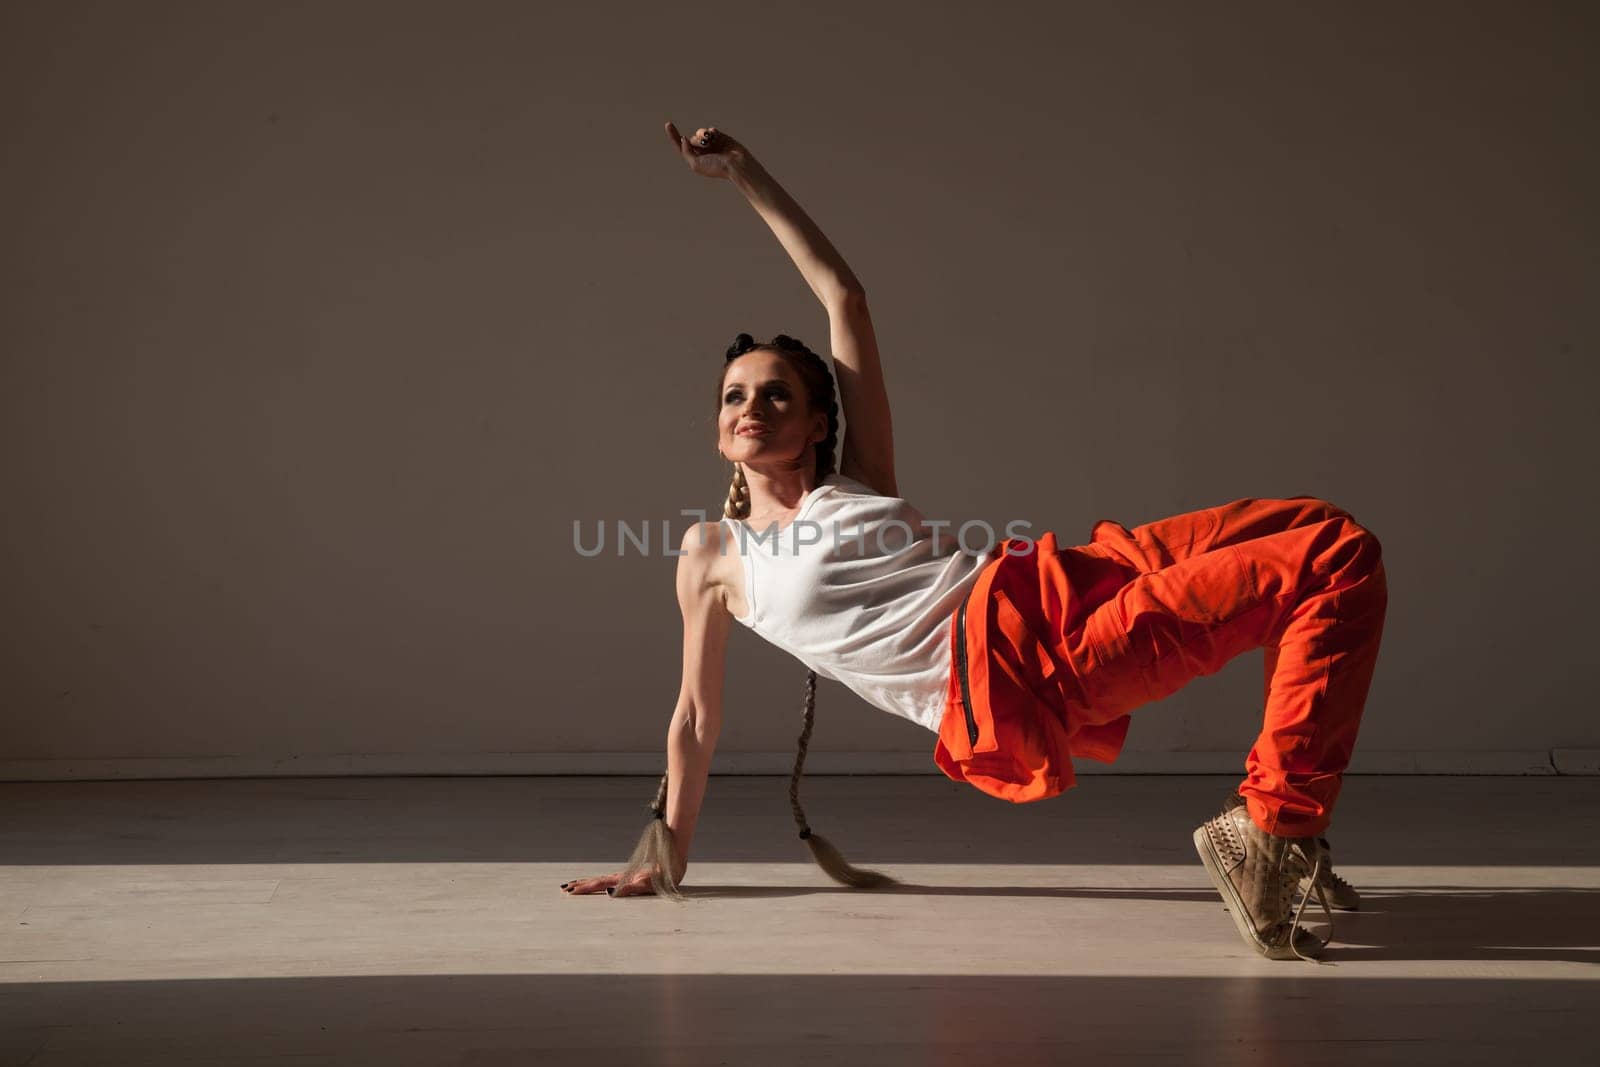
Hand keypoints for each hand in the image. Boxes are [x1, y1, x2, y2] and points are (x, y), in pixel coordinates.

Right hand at [559, 865, 678, 897]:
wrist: (674, 861)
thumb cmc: (663, 876)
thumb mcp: (646, 884)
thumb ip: (627, 888)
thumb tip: (607, 892)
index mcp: (622, 879)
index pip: (597, 884)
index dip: (583, 888)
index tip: (568, 891)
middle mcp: (621, 877)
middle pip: (596, 880)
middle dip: (580, 885)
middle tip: (563, 888)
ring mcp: (625, 876)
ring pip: (601, 879)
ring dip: (587, 882)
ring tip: (573, 884)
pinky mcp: (631, 876)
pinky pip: (609, 880)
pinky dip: (599, 881)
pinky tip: (599, 883)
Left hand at [663, 121, 751, 179]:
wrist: (736, 164)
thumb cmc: (717, 167)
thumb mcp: (695, 164)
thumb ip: (686, 152)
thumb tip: (683, 138)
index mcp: (696, 160)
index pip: (681, 147)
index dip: (673, 136)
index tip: (668, 124)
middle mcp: (702, 152)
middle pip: (691, 140)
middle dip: (695, 141)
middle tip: (704, 145)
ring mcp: (711, 144)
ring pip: (700, 133)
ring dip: (702, 136)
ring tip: (710, 141)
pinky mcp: (719, 137)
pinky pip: (710, 130)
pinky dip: (711, 132)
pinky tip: (715, 137)